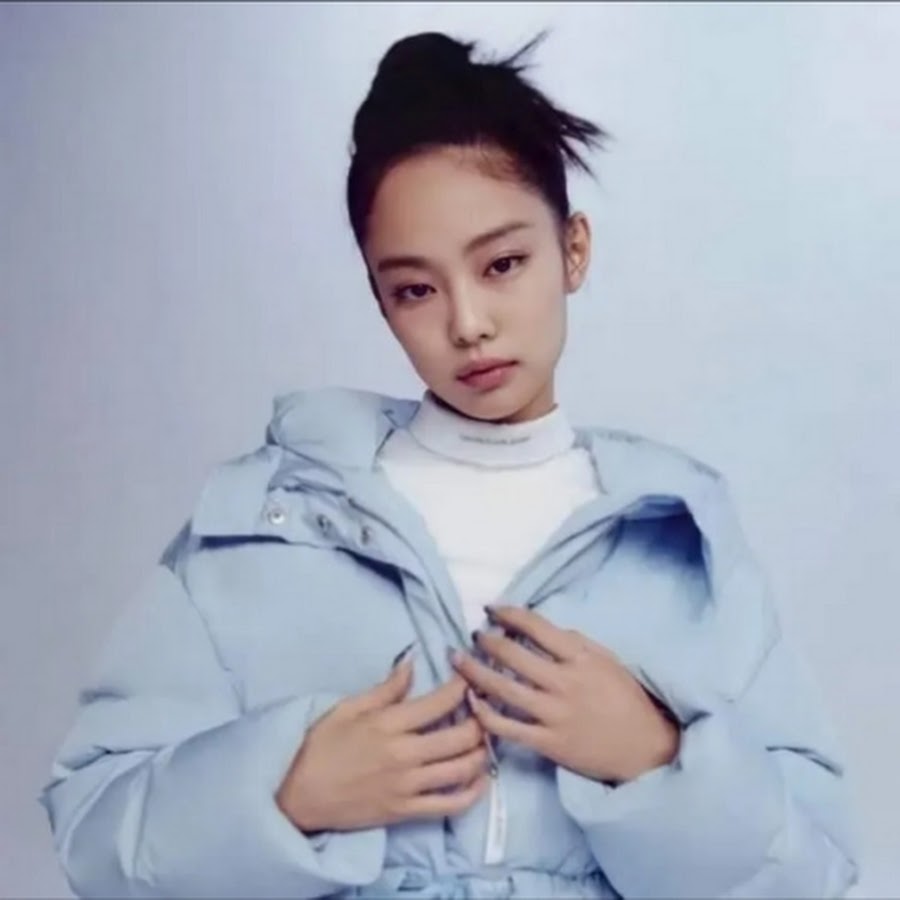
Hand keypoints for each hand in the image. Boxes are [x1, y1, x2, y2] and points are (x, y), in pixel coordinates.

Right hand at [276, 657, 490, 832]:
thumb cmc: (319, 746)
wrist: (296, 796)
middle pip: (462, 736)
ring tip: (486, 738)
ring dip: (482, 751)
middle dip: (481, 719)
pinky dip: (473, 792)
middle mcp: (404, 755)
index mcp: (389, 724)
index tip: (471, 677)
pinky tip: (480, 777)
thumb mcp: (348, 707)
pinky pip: (451, 805)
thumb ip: (386, 688)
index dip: (463, 686)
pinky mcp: (406, 812)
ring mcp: (407, 786)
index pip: (441, 702)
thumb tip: (413, 662)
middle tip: (485, 708)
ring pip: (462, 769)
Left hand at [451, 605, 679, 784]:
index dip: (508, 614)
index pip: (536, 627)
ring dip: (474, 671)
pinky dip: (484, 712)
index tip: (491, 608)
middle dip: (486, 640)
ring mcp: (554, 714)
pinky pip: (506, 727)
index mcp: (580, 658)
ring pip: (503, 689)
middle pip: (513, 655)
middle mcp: (564, 683)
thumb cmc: (626, 699)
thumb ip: (575, 643)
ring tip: (458, 658)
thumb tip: (540, 630)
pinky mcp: (547, 743)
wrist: (646, 749)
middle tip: (474, 634)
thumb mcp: (607, 661)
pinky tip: (471, 699)